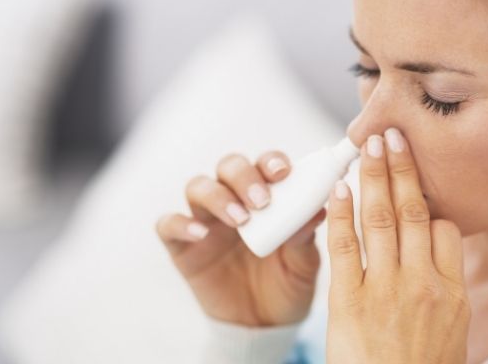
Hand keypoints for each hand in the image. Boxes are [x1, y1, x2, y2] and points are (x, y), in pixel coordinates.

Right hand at [155, 150, 325, 326]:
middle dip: (244, 176)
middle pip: (229, 167)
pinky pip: (169, 225)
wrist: (264, 326)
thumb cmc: (287, 285)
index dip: (272, 162)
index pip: (265, 164)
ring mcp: (207, 221)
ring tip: (240, 221)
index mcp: (267, 197)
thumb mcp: (303, 263)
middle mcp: (234, 201)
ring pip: (198, 187)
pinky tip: (201, 235)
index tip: (284, 173)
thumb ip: (305, 236)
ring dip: (218, 196)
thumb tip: (319, 209)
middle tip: (262, 200)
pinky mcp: (183, 247)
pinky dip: (181, 224)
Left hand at [325, 128, 469, 363]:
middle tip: (393, 133)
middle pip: (414, 211)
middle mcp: (422, 284)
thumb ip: (446, 292)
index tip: (416, 179)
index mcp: (453, 293)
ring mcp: (385, 291)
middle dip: (403, 168)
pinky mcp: (348, 303)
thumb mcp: (452, 336)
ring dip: (374, 177)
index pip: (445, 229)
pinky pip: (344, 246)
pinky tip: (338, 189)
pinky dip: (340, 214)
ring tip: (369, 146)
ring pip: (381, 219)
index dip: (429, 201)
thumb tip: (439, 254)